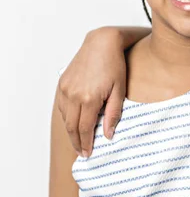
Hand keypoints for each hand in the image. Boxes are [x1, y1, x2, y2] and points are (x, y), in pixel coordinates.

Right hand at [55, 28, 126, 156]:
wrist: (102, 43)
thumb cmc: (115, 65)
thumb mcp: (119, 90)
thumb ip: (113, 114)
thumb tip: (108, 135)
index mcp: (89, 98)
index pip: (85, 128)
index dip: (86, 143)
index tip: (88, 153)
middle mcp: (73, 95)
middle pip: (72, 126)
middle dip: (77, 141)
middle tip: (83, 153)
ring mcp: (65, 88)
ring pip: (65, 117)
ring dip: (71, 130)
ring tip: (79, 140)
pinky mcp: (62, 83)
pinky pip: (62, 106)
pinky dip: (67, 117)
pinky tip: (74, 122)